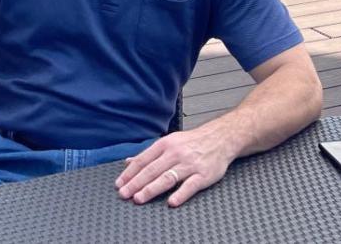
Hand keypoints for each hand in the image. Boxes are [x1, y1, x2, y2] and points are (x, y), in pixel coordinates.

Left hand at [114, 126, 232, 207]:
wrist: (220, 138)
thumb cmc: (193, 142)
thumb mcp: (169, 142)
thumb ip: (149, 154)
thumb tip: (128, 162)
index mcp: (165, 145)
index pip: (143, 160)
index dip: (130, 173)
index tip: (119, 184)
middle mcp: (176, 153)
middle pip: (152, 170)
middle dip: (136, 183)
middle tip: (124, 194)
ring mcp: (189, 164)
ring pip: (167, 177)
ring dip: (151, 188)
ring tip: (139, 198)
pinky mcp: (203, 175)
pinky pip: (190, 185)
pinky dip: (180, 194)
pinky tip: (171, 201)